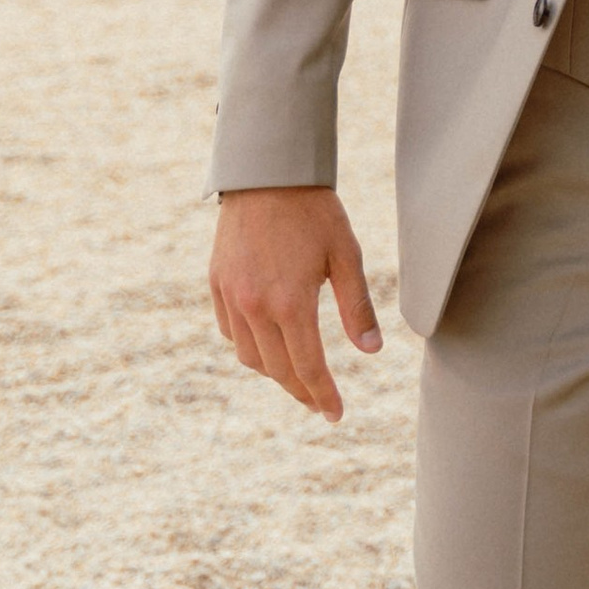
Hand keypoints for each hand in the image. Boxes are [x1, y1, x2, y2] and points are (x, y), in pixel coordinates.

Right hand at [209, 186, 382, 421]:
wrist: (266, 173)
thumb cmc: (314, 211)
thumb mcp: (346, 255)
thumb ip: (357, 307)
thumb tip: (371, 351)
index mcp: (290, 303)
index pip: (308, 368)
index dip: (323, 396)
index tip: (336, 415)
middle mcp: (254, 307)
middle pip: (277, 370)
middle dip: (301, 392)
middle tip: (319, 403)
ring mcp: (231, 296)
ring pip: (248, 356)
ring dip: (273, 372)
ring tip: (297, 374)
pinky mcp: (217, 284)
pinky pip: (229, 332)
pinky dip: (248, 346)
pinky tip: (267, 343)